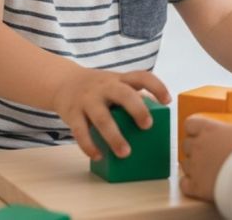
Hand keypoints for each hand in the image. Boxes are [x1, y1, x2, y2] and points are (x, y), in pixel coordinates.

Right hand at [52, 66, 170, 160]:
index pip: (142, 76)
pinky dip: (89, 145)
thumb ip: (131, 96)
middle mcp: (105, 87)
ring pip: (102, 117)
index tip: (167, 101)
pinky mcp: (73, 113)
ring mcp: (88, 99)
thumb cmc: (99, 88)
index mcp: (119, 79)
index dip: (156, 86)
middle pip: (123, 94)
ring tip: (125, 153)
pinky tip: (98, 156)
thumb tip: (156, 120)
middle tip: (147, 126)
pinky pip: (81, 131)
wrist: (63, 82)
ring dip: (114, 136)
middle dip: (137, 109)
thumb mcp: (115, 84)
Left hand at [180, 107, 231, 200]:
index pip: (190, 123)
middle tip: (207, 151)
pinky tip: (199, 183)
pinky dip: (189, 183)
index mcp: (209, 129)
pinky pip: (184, 184)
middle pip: (186, 144)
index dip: (195, 127)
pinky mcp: (196, 186)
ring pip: (184, 164)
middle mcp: (198, 146)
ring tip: (205, 168)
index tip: (202, 131)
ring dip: (192, 165)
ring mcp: (195, 167)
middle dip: (194, 146)